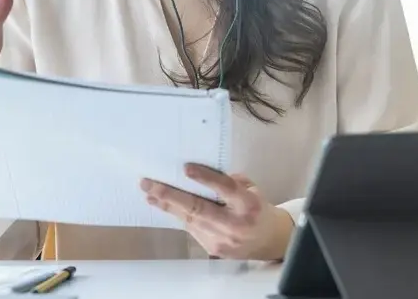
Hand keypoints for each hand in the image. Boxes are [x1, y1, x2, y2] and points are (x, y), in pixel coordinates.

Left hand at [140, 164, 296, 260]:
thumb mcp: (251, 189)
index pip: (225, 189)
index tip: (185, 169)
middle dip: (170, 196)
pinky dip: (177, 215)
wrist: (269, 242)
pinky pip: (191, 228)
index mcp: (249, 204)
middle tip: (149, 184)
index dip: (206, 179)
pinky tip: (163, 205)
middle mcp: (235, 225)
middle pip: (199, 209)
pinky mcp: (212, 249)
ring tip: (148, 193)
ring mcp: (222, 240)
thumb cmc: (258, 209)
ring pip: (189, 220)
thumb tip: (200, 173)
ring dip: (167, 206)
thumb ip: (229, 181)